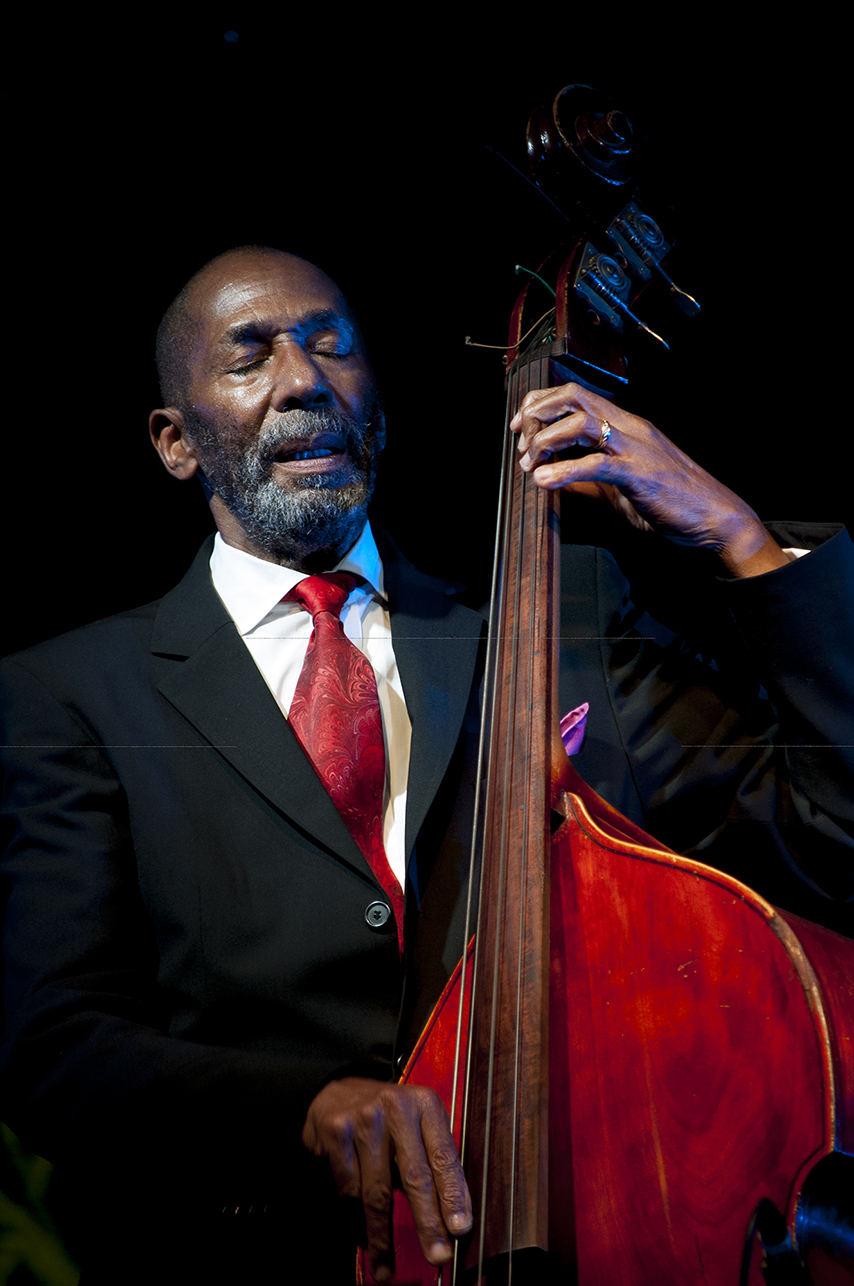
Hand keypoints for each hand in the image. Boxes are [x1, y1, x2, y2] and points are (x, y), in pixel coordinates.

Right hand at [302, 1076, 471, 1283]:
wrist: (334, 1091)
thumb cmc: (385, 1118)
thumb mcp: (415, 1124)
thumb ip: (432, 1161)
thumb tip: (451, 1219)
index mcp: (425, 1104)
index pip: (444, 1156)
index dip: (454, 1195)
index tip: (461, 1228)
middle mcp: (396, 1108)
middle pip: (415, 1176)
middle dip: (428, 1222)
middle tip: (438, 1256)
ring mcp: (364, 1120)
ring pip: (376, 1192)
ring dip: (382, 1236)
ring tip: (386, 1266)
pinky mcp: (336, 1133)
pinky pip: (347, 1190)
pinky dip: (355, 1222)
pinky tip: (362, 1240)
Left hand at [510, 383, 788, 576]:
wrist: (716, 517)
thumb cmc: (671, 501)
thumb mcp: (619, 485)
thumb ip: (586, 477)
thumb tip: (549, 477)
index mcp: (625, 424)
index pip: (574, 394)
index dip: (540, 404)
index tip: (520, 427)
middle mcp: (629, 427)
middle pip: (572, 396)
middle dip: (537, 413)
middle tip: (519, 442)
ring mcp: (636, 448)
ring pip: (581, 422)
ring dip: (546, 440)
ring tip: (529, 464)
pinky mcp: (640, 475)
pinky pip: (596, 465)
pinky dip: (564, 471)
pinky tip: (544, 481)